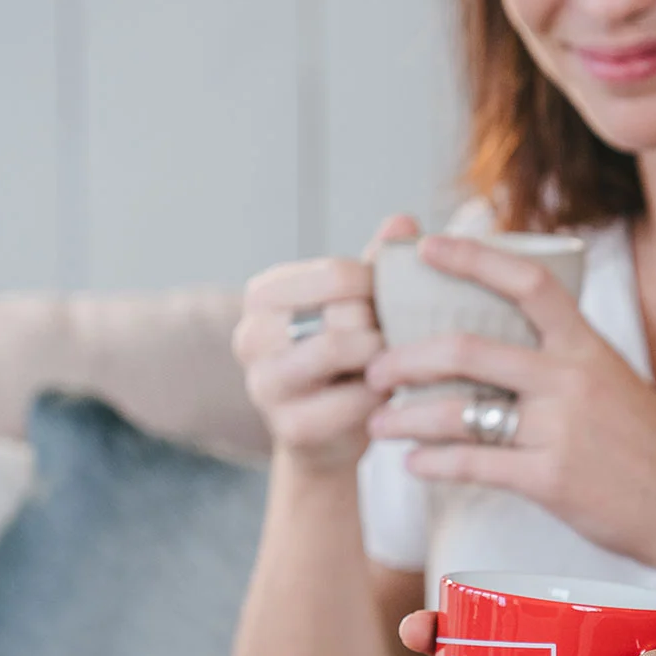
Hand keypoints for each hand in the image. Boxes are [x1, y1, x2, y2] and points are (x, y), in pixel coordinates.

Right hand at [234, 215, 421, 472]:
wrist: (327, 435)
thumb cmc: (345, 357)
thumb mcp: (356, 305)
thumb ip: (377, 265)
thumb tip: (404, 221)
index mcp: (264, 295)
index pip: (336, 272)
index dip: (380, 286)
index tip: (393, 302)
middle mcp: (252, 335)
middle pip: (342, 309)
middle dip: (382, 324)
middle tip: (397, 338)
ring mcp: (265, 384)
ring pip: (340, 347)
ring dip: (382, 355)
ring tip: (395, 360)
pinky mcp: (291, 427)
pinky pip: (354, 399)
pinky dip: (383, 395)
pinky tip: (390, 395)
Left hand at [361, 235, 655, 570]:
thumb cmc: (651, 449)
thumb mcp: (617, 384)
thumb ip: (566, 362)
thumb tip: (507, 345)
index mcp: (588, 347)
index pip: (527, 282)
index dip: (472, 258)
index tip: (426, 246)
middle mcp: (571, 380)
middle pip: (468, 350)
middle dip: (406, 356)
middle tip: (374, 364)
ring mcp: (560, 430)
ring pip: (459, 413)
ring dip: (406, 417)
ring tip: (377, 421)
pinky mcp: (550, 479)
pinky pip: (474, 465)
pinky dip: (433, 463)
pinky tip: (412, 464)